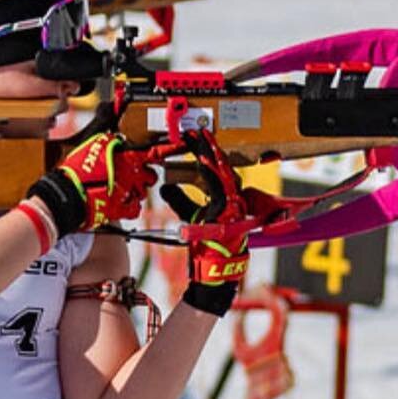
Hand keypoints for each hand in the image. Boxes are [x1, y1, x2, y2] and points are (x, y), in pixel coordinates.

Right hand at [26, 120, 155, 238]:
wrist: (69, 194)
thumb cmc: (78, 169)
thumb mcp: (92, 141)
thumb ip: (106, 129)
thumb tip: (112, 113)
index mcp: (127, 157)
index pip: (154, 153)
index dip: (164, 152)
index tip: (170, 151)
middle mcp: (132, 176)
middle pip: (150, 176)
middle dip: (145, 175)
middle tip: (137, 175)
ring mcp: (128, 194)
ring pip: (143, 193)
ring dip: (137, 190)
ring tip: (126, 188)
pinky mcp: (121, 210)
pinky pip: (135, 209)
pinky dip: (131, 206)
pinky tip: (124, 202)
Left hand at [170, 131, 251, 315]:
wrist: (216, 268)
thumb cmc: (207, 244)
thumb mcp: (191, 216)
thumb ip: (181, 200)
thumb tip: (165, 187)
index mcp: (225, 197)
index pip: (215, 169)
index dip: (205, 152)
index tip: (195, 136)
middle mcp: (232, 198)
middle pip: (220, 166)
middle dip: (209, 148)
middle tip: (197, 130)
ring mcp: (233, 204)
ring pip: (222, 173)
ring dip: (210, 155)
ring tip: (199, 139)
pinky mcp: (229, 211)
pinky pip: (221, 188)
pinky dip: (212, 174)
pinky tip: (201, 161)